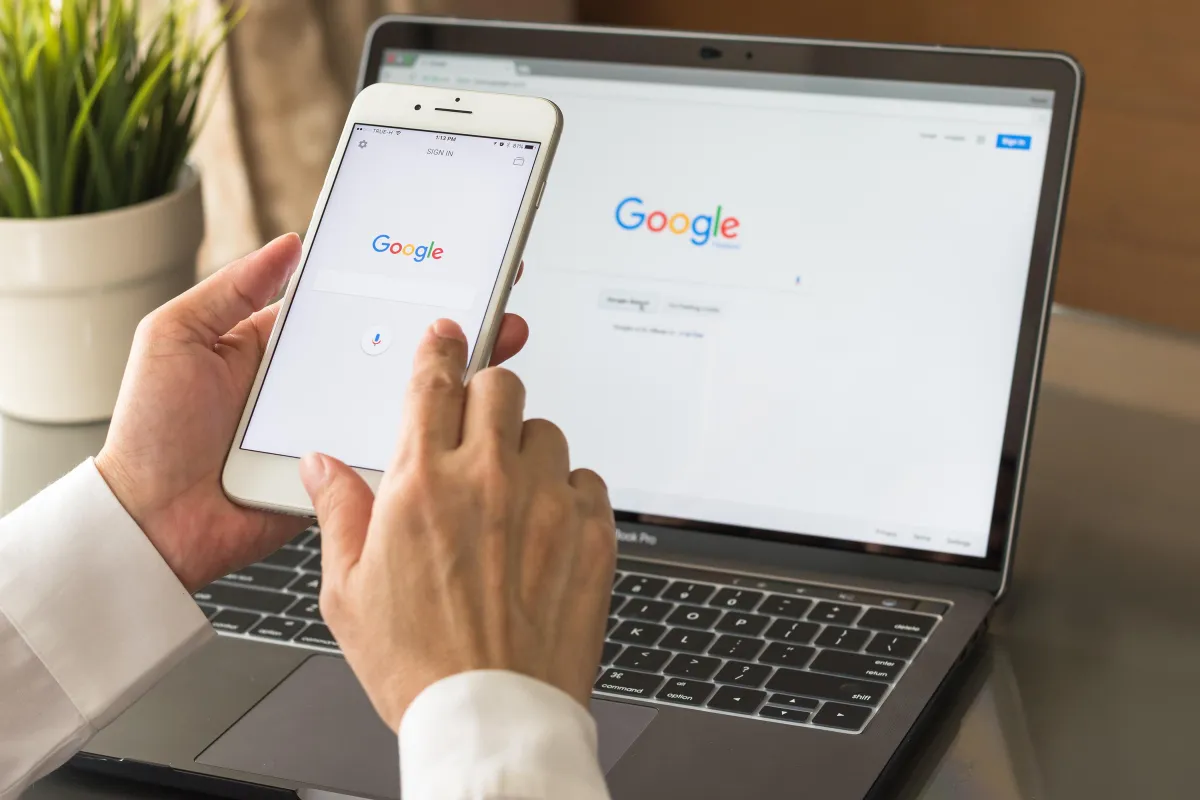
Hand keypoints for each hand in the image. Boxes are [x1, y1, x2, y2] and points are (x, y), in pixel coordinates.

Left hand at [95, 234, 531, 591]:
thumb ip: (231, 289)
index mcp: (285, 347)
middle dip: (447, 328)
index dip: (400, 283)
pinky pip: (391, 452)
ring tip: (496, 348)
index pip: (356, 305)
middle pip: (394, 350)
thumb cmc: (151, 432)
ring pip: (403, 400)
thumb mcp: (176, 336)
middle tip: (494, 304)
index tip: (445, 260)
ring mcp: (335, 431)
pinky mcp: (343, 476)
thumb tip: (288, 244)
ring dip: (452, 379)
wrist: (150, 522)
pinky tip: (463, 414)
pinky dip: (428, 437)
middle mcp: (319, 386)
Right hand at [300, 319, 615, 730]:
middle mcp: (488, 480)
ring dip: (526, 448)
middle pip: (500, 385)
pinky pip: (587, 479)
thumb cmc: (418, 664)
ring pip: (546, 430)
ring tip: (509, 495)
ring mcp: (546, 503)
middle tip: (475, 427)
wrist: (492, 716)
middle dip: (485, 395)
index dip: (439, 350)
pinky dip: (567, 492)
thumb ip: (339, 513)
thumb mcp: (348, 592)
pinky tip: (545, 528)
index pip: (432, 383)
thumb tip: (321, 466)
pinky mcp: (591, 531)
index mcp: (421, 485)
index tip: (446, 336)